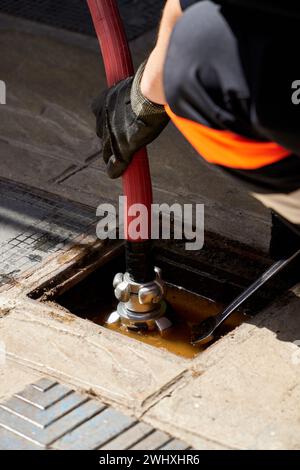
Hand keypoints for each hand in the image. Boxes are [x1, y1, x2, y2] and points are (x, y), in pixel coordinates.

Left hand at [92, 62, 168, 178]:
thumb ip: (134, 89)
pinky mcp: (120, 149)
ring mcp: (110, 136)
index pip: (100, 117)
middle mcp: (101, 120)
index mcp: (101, 103)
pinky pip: (114, 165)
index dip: (109, 124)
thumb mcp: (135, 84)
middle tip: (122, 142)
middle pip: (102, 135)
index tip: (117, 126)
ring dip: (113, 154)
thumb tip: (151, 77)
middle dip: (110, 140)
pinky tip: (116, 173)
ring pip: (106, 150)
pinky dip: (116, 170)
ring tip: (121, 159)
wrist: (148, 94)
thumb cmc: (147, 86)